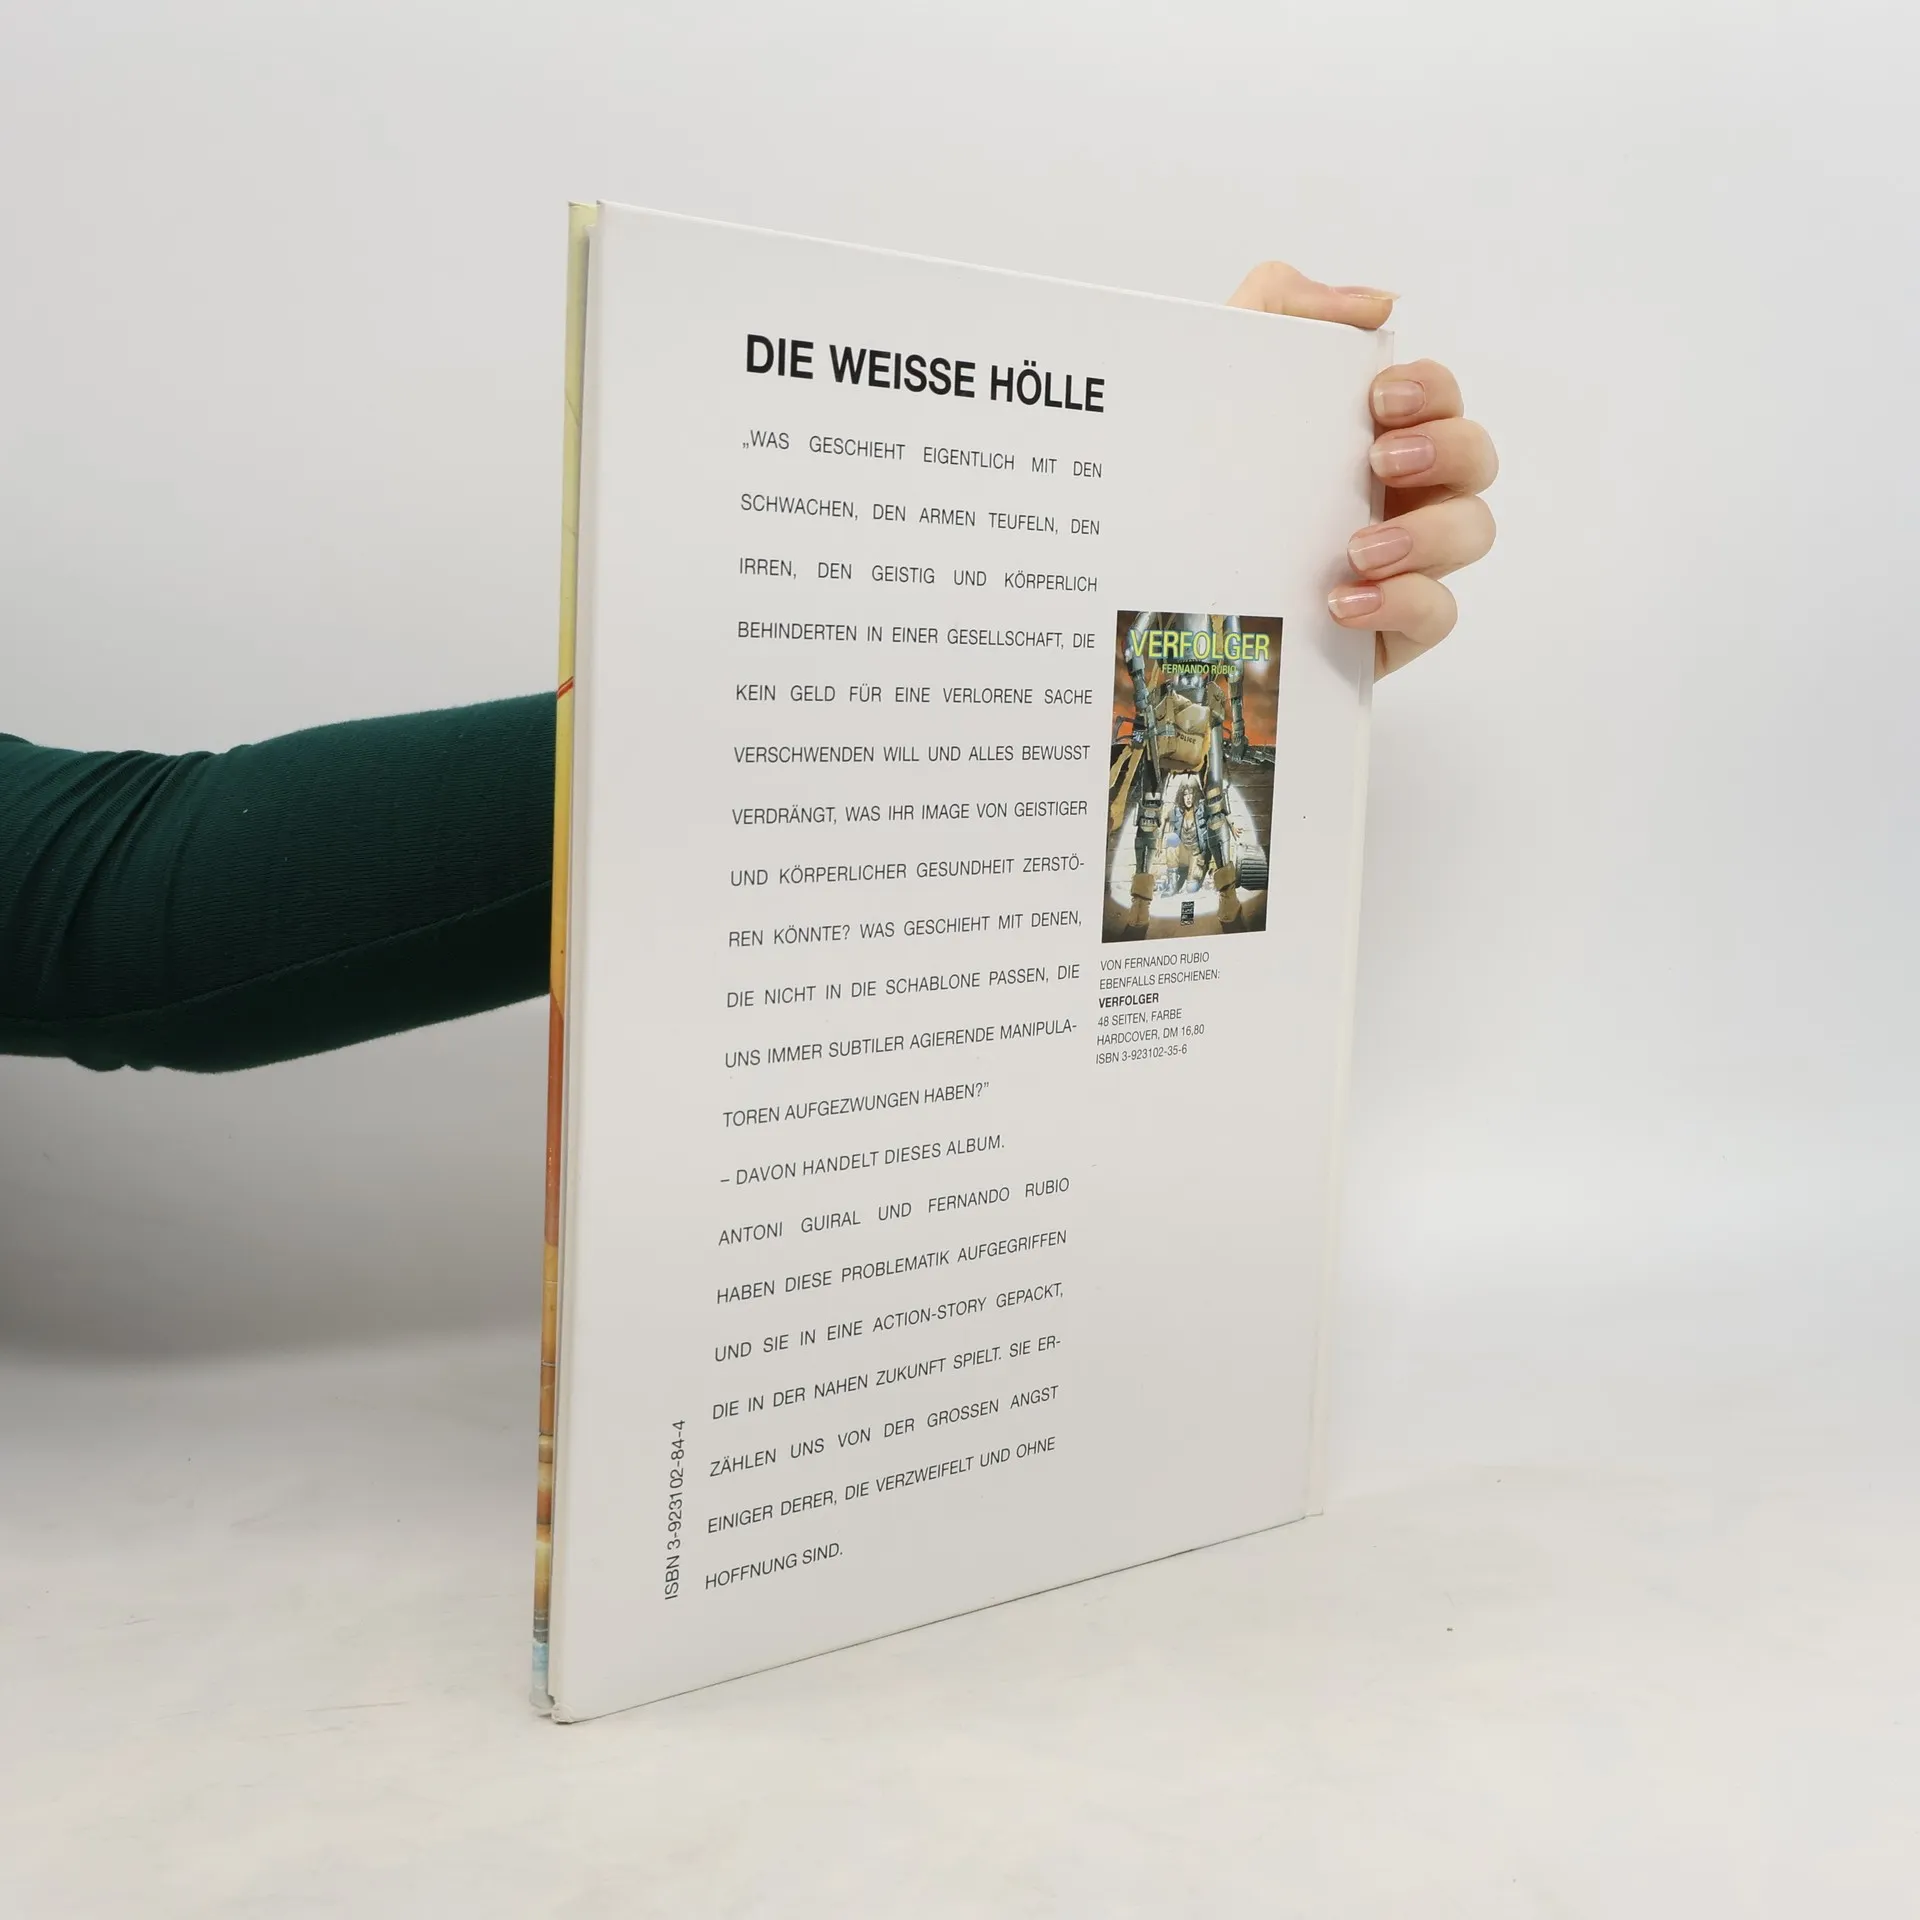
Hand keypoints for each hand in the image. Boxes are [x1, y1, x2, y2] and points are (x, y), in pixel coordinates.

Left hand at [1227, 262, 1497, 678]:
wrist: (1153, 593)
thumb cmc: (1196, 480)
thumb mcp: (1216, 375)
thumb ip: (1280, 307)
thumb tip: (1376, 304)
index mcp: (1371, 434)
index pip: (1438, 395)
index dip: (1431, 389)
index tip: (1380, 399)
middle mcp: (1400, 492)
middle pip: (1474, 456)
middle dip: (1444, 449)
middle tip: (1381, 461)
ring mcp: (1404, 561)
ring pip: (1471, 531)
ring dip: (1428, 534)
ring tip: (1357, 550)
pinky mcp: (1391, 628)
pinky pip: (1438, 613)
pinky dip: (1405, 603)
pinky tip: (1346, 604)